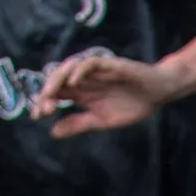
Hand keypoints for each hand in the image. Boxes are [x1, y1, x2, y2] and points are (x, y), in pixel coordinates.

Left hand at [33, 49, 181, 134]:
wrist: (157, 94)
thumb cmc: (132, 105)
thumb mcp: (101, 121)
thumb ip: (78, 124)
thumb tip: (52, 132)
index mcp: (80, 92)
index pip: (55, 93)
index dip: (43, 102)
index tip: (37, 116)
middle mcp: (84, 79)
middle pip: (57, 80)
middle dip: (46, 93)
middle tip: (42, 109)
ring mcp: (95, 71)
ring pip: (68, 68)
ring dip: (57, 79)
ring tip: (50, 94)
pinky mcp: (109, 64)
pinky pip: (90, 63)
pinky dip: (79, 71)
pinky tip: (73, 83)